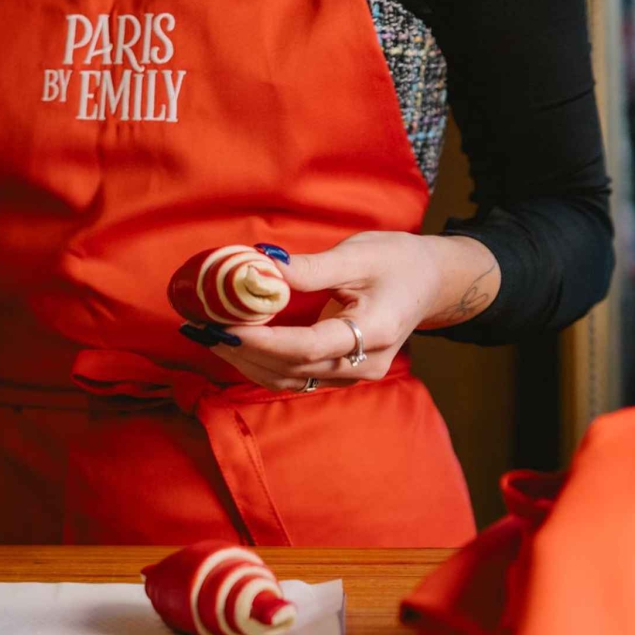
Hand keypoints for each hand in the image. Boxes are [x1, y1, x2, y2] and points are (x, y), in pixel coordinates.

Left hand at [207, 232, 499, 391]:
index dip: (263, 341)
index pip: (308, 348)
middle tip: (203, 329)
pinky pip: (293, 377)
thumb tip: (261, 264)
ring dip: (245, 362)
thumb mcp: (359, 254)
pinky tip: (233, 346)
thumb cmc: (398, 262)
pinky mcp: (339, 375)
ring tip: (208, 337)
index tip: (226, 327)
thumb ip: (309, 268)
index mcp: (376, 332)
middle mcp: (364, 364)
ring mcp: (352, 375)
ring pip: (288, 379)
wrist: (431, 283)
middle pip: (292, 369)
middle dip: (243, 351)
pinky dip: (260, 363)